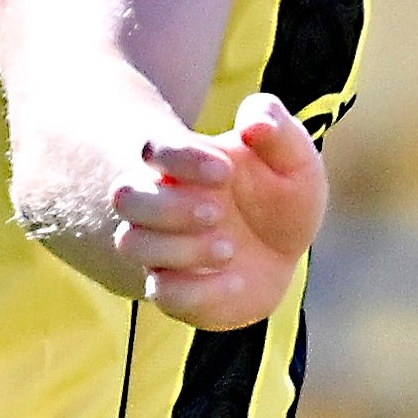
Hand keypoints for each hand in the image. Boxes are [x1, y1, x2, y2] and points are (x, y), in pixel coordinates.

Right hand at [111, 94, 325, 329]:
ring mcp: (161, 249)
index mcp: (183, 165)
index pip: (154, 151)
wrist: (283, 254)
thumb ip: (276, 128)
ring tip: (229, 248)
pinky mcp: (174, 290)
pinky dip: (197, 289)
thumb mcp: (292, 157)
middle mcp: (161, 205)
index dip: (181, 159)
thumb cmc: (279, 195)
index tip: (226, 171)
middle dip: (167, 206)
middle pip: (125, 198)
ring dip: (178, 247)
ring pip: (132, 244)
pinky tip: (235, 280)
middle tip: (217, 211)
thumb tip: (254, 124)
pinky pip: (162, 293)